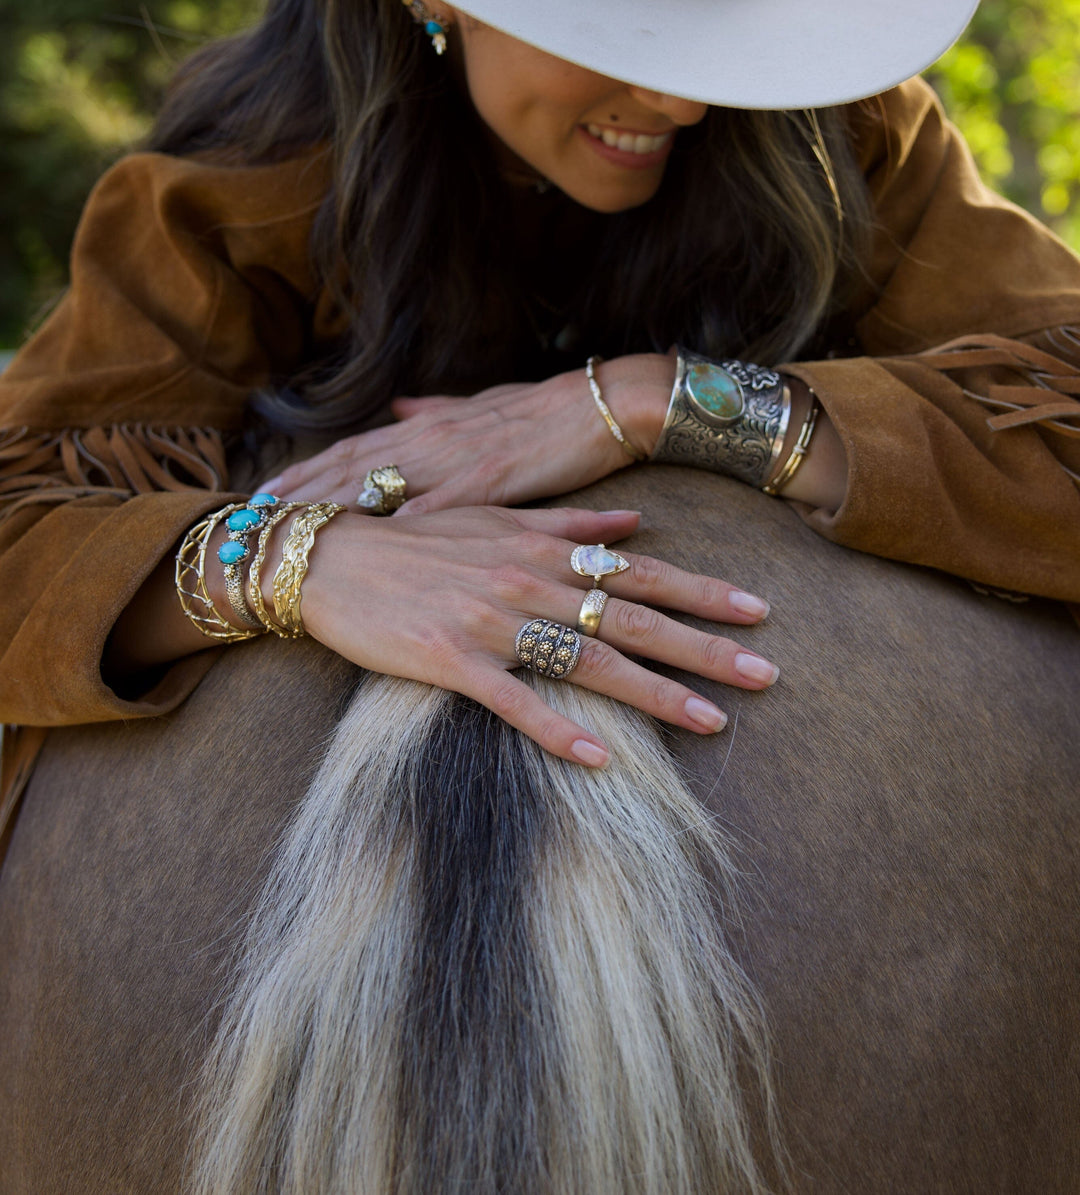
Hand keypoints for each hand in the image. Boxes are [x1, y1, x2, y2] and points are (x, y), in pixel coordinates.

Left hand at [267, 355, 675, 514]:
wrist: (605, 405)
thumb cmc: (546, 413)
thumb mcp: (482, 409)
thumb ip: (438, 411)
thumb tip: (402, 405)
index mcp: (429, 426)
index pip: (352, 451)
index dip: (304, 472)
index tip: (262, 493)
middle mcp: (432, 440)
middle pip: (350, 469)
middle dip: (298, 494)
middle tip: (250, 519)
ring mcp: (459, 460)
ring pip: (380, 485)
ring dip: (331, 509)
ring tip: (288, 532)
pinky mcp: (492, 482)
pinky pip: (438, 508)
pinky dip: (400, 526)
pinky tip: (370, 545)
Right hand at [298, 503, 775, 765]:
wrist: (327, 558)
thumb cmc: (413, 537)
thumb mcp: (495, 517)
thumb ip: (569, 524)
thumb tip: (634, 524)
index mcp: (542, 547)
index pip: (641, 572)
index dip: (703, 591)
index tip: (759, 610)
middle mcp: (528, 581)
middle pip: (633, 619)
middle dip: (705, 647)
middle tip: (767, 674)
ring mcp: (491, 622)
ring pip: (589, 661)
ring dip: (654, 694)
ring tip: (710, 723)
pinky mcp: (451, 660)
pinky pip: (516, 701)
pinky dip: (558, 729)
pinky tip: (601, 759)